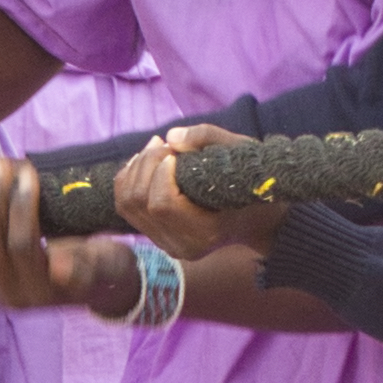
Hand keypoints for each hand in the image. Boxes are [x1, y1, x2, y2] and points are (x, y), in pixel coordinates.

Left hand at [115, 126, 262, 265]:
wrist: (257, 218)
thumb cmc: (252, 182)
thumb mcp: (241, 153)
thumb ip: (208, 138)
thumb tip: (170, 137)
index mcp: (206, 232)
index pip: (162, 204)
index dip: (159, 172)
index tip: (174, 152)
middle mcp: (182, 245)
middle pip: (139, 202)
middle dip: (145, 164)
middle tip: (163, 143)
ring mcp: (167, 244)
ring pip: (127, 204)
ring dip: (135, 169)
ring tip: (155, 148)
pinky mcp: (157, 238)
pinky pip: (125, 208)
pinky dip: (128, 179)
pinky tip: (145, 162)